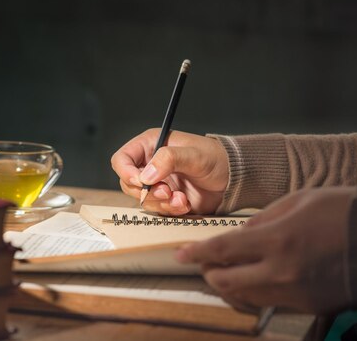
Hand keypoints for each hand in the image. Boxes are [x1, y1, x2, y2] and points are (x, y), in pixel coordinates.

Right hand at [110, 129, 228, 214]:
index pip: (122, 159)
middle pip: (128, 183)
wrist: (234, 179)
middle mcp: (149, 164)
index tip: (140, 181)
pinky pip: (157, 210)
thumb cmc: (216, 158)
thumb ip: (168, 159)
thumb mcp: (193, 154)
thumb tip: (147, 175)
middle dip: (146, 191)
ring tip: (180, 199)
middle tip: (166, 192)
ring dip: (160, 203)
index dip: (126, 171)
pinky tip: (185, 204)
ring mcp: (157, 183)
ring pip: (141, 199)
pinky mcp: (166, 199)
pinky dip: (170, 210)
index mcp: (150, 146)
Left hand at [175, 186, 356, 313]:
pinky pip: (268, 302)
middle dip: (208, 272)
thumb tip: (237, 235)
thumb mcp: (296, 202)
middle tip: (204, 262)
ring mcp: (294, 293)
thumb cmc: (340, 211)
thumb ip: (260, 221)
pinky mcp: (308, 305)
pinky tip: (254, 279)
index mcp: (275, 240)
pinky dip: (253, 292)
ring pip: (244, 297)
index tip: (179, 254)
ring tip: (225, 270)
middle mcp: (280, 272)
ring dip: (228, 284)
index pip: (221, 250)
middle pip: (226, 282)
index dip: (196, 253)